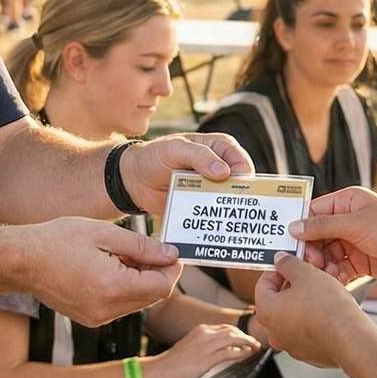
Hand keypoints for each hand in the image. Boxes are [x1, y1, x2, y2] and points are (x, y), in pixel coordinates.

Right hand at [20, 217, 182, 326]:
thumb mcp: (104, 233)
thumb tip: (170, 254)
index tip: (170, 252)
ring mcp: (97, 318)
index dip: (171, 269)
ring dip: (141, 281)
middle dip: (157, 274)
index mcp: (113, 287)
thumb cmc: (57, 241)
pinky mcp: (90, 318)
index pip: (162, 287)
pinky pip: (120, 306)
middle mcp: (107, 309)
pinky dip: (124, 289)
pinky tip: (111, 268)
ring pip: (137, 303)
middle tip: (148, 249)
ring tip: (123, 256)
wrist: (21, 261)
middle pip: (152, 297)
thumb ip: (142, 246)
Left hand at [119, 134, 252, 214]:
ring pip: (229, 202)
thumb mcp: (176, 149)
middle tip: (233, 211)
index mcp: (221, 148)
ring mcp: (212, 188)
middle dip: (238, 198)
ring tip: (225, 224)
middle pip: (240, 185)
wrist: (134, 179)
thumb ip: (199, 156)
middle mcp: (221, 167)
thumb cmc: (155, 156)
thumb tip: (224, 172)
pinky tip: (212, 229)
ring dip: (227, 212)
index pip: (242, 163)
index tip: (234, 191)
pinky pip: (214, 214)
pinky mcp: (202, 205)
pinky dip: (214, 221)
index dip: (242, 178)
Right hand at [144, 323, 260, 377]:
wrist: (159, 371)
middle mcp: (204, 334)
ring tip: (255, 348)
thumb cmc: (172, 364)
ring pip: (234, 338)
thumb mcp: (190, 348)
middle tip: (255, 343)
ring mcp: (207, 345)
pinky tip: (247, 355)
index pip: (225, 328)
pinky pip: (231, 352)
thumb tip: (221, 350)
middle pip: (232, 330)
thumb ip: (205, 346)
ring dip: (247, 343)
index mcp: (200, 330)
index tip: (246, 338)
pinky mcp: (208, 358)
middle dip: (245, 336)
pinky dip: (242, 352)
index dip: (238, 333)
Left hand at [252, 254, 376, 367]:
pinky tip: (328, 308)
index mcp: (266, 311)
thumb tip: (281, 260)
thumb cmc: (327, 309)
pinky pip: (306, 329)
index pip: (263, 284)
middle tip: (307, 274)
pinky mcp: (308, 352)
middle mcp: (274, 331)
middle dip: (293, 285)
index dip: (277, 270)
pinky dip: (313, 318)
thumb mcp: (306, 274)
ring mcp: (291, 344)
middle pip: (278, 301)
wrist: (351, 338)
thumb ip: (288, 264)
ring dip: (304, 300)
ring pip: (293, 315)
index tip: (288, 264)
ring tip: (322, 290)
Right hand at [290, 186, 376, 287]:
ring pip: (326, 254)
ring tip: (325, 274)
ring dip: (322, 265)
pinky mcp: (361, 261)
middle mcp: (349, 220)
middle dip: (311, 250)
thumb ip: (324, 226)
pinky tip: (336, 281)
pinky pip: (339, 267)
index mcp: (348, 202)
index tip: (288, 243)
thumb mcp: (357, 224)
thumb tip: (294, 227)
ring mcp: (355, 241)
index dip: (300, 227)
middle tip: (310, 264)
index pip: (313, 211)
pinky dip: (335, 275)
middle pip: (317, 235)